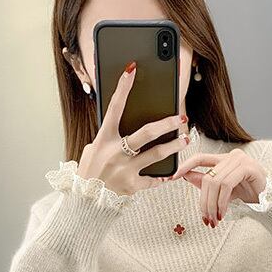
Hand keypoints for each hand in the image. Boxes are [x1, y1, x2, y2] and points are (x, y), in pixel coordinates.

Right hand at [77, 60, 190, 196]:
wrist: (85, 202)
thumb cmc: (89, 173)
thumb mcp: (91, 151)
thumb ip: (107, 140)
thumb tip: (123, 128)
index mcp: (103, 139)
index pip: (114, 107)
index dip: (123, 87)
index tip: (131, 69)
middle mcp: (116, 152)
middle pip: (147, 132)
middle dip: (167, 123)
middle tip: (181, 118)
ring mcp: (126, 169)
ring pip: (157, 154)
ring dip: (174, 146)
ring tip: (185, 139)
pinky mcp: (133, 185)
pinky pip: (153, 179)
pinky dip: (163, 177)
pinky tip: (172, 174)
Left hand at [165, 148, 266, 226]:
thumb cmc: (249, 195)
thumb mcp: (224, 191)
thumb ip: (207, 183)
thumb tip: (185, 176)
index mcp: (225, 159)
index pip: (200, 158)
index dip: (185, 166)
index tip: (172, 177)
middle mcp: (232, 156)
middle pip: (207, 178)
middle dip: (203, 202)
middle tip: (206, 219)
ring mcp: (241, 160)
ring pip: (215, 182)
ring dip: (212, 205)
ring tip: (215, 219)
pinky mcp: (248, 167)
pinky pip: (226, 185)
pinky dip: (222, 201)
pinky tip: (223, 213)